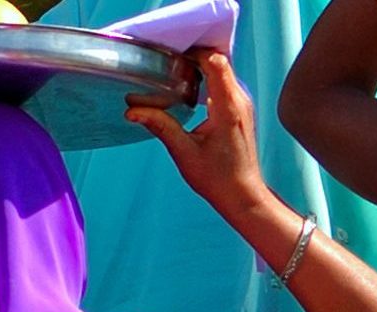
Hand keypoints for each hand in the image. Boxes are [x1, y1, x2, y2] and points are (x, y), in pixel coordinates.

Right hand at [128, 51, 271, 221]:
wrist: (243, 194)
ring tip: (176, 72)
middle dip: (194, 56)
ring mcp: (242, 103)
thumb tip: (133, 111)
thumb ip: (160, 126)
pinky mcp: (240, 108)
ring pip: (222, 70)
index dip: (194, 52)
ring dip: (201, 66)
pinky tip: (189, 86)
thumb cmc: (219, 179)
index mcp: (228, 108)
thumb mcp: (184, 152)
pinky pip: (225, 81)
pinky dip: (207, 77)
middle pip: (218, 61)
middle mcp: (239, 101)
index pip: (215, 63)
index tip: (173, 55)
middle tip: (169, 61)